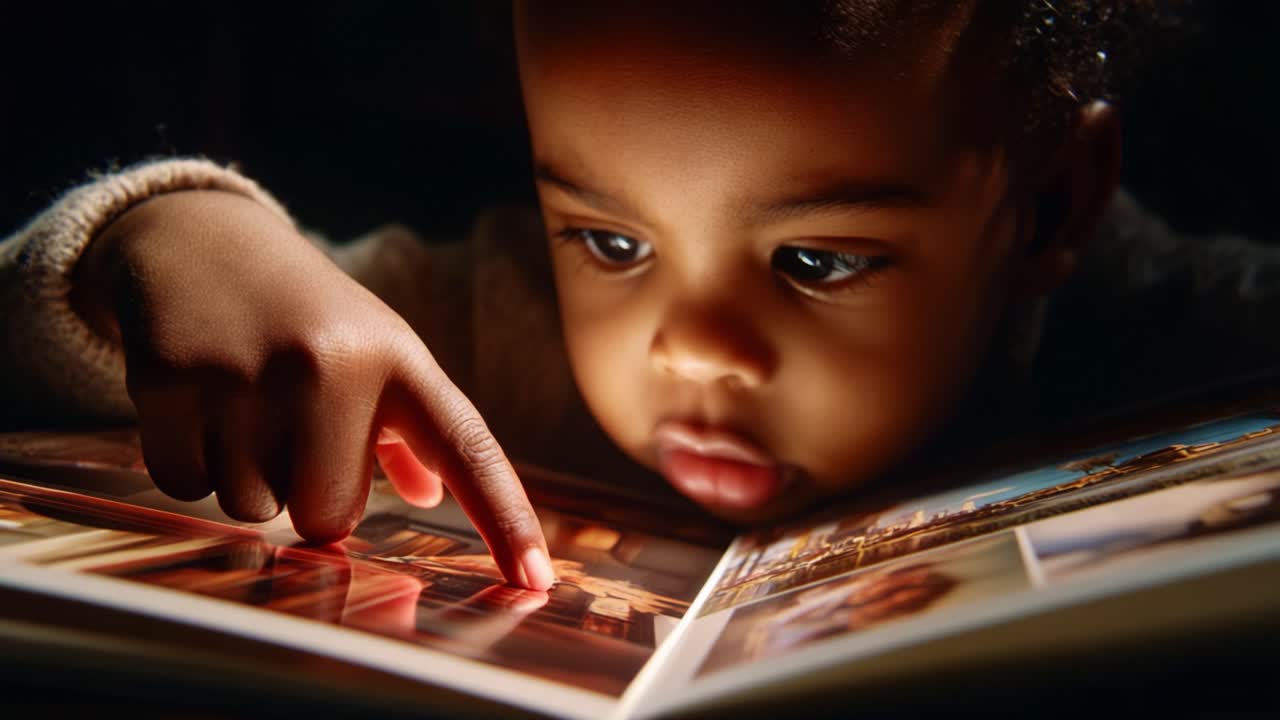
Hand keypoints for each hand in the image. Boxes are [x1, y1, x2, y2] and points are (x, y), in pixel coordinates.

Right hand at [72, 189, 553, 588]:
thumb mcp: (373, 355)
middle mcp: (332, 364)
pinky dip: (192, 462)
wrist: (201, 241)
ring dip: (247, 475)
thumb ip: (407, 430)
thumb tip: (430, 496)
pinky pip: (187, 485)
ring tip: (246, 404)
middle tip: (295, 432)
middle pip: (327, 517)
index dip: (505, 518)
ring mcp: (249, 371)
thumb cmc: (306, 318)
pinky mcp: (173, 378)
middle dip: (309, 493)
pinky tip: (200, 402)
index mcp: (398, 360)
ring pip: (252, 506)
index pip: (467, 449)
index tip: (536, 579)